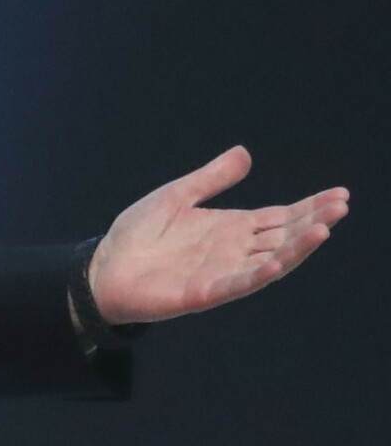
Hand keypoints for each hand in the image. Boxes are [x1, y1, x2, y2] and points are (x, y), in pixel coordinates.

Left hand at [88, 145, 348, 324]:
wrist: (103, 268)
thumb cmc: (138, 235)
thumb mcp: (177, 197)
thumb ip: (211, 178)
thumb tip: (245, 153)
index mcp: (231, 228)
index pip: (281, 216)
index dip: (310, 206)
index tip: (339, 194)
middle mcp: (234, 251)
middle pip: (283, 236)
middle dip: (313, 221)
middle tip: (341, 206)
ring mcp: (222, 272)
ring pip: (269, 261)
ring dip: (297, 248)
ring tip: (323, 229)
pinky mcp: (203, 292)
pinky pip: (237, 284)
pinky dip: (258, 275)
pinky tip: (277, 263)